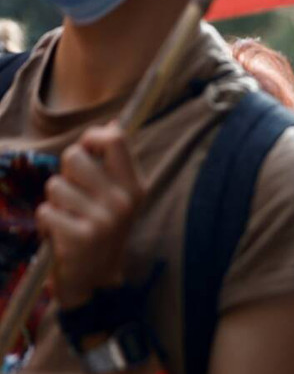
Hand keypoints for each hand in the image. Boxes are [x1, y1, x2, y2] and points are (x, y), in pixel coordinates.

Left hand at [36, 122, 144, 308]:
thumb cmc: (100, 230)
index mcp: (135, 187)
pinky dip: (45, 223)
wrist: (94, 280)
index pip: (115, 139)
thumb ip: (113, 165)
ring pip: (55, 185)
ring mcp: (103, 220)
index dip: (92, 137)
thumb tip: (112, 125)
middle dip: (66, 174)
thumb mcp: (118, 198)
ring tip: (68, 219)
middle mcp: (123, 201)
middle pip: (75, 157)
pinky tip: (60, 235)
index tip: (88, 151)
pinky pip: (45, 211)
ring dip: (54, 202)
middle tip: (76, 197)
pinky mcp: (80, 237)